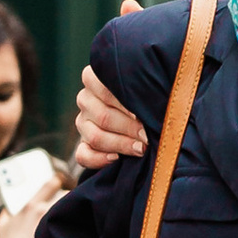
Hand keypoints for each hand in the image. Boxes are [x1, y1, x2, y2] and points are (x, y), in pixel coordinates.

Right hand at [73, 62, 148, 179]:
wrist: (145, 115)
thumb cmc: (148, 96)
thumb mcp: (145, 87)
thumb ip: (144, 88)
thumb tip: (154, 102)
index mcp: (94, 78)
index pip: (104, 89)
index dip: (126, 103)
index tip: (144, 113)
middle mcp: (85, 98)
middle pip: (103, 116)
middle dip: (129, 128)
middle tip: (148, 136)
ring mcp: (82, 123)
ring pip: (95, 137)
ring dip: (120, 144)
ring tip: (141, 148)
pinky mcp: (82, 145)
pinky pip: (83, 156)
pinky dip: (99, 159)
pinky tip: (117, 158)